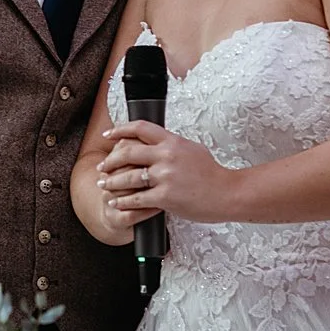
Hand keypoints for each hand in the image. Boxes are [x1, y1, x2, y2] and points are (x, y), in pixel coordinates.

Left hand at [97, 120, 233, 223]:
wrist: (227, 193)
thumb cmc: (211, 174)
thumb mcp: (192, 149)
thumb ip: (171, 145)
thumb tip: (155, 141)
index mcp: (172, 141)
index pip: (140, 128)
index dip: (119, 130)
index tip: (108, 136)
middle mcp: (166, 156)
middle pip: (127, 152)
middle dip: (110, 160)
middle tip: (102, 167)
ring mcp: (165, 176)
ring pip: (128, 177)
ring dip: (112, 182)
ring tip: (104, 184)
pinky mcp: (165, 197)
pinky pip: (136, 199)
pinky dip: (123, 201)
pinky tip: (116, 202)